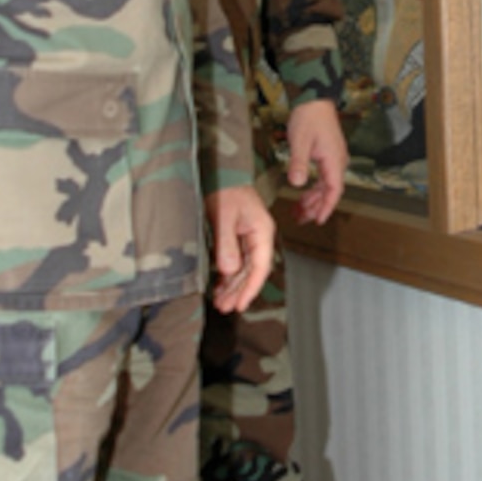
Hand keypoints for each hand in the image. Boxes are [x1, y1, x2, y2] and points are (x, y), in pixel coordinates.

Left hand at [205, 184, 274, 312]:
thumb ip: (226, 243)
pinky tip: (220, 286)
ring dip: (232, 286)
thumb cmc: (225, 189)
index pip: (260, 267)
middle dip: (239, 291)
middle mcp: (259, 237)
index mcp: (262, 231)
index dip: (251, 288)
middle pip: (252, 271)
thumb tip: (229, 271)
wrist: (221, 172)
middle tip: (224, 308)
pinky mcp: (237, 238)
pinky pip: (236, 261)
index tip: (240, 305)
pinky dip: (228, 275)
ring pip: (243, 269)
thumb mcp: (224, 216)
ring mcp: (248, 238)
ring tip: (220, 302)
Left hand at [286, 98, 347, 223]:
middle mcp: (337, 162)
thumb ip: (299, 163)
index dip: (326, 207)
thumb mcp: (300, 141)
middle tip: (301, 219)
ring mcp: (333, 158)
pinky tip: (303, 193)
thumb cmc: (308, 117)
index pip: (334, 191)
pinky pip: (323, 177)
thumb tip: (298, 184)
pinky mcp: (327, 154)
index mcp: (334, 161)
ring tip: (299, 210)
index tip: (318, 220)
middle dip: (316, 207)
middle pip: (330, 191)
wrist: (314, 99)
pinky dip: (313, 187)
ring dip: (314, 198)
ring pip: (326, 185)